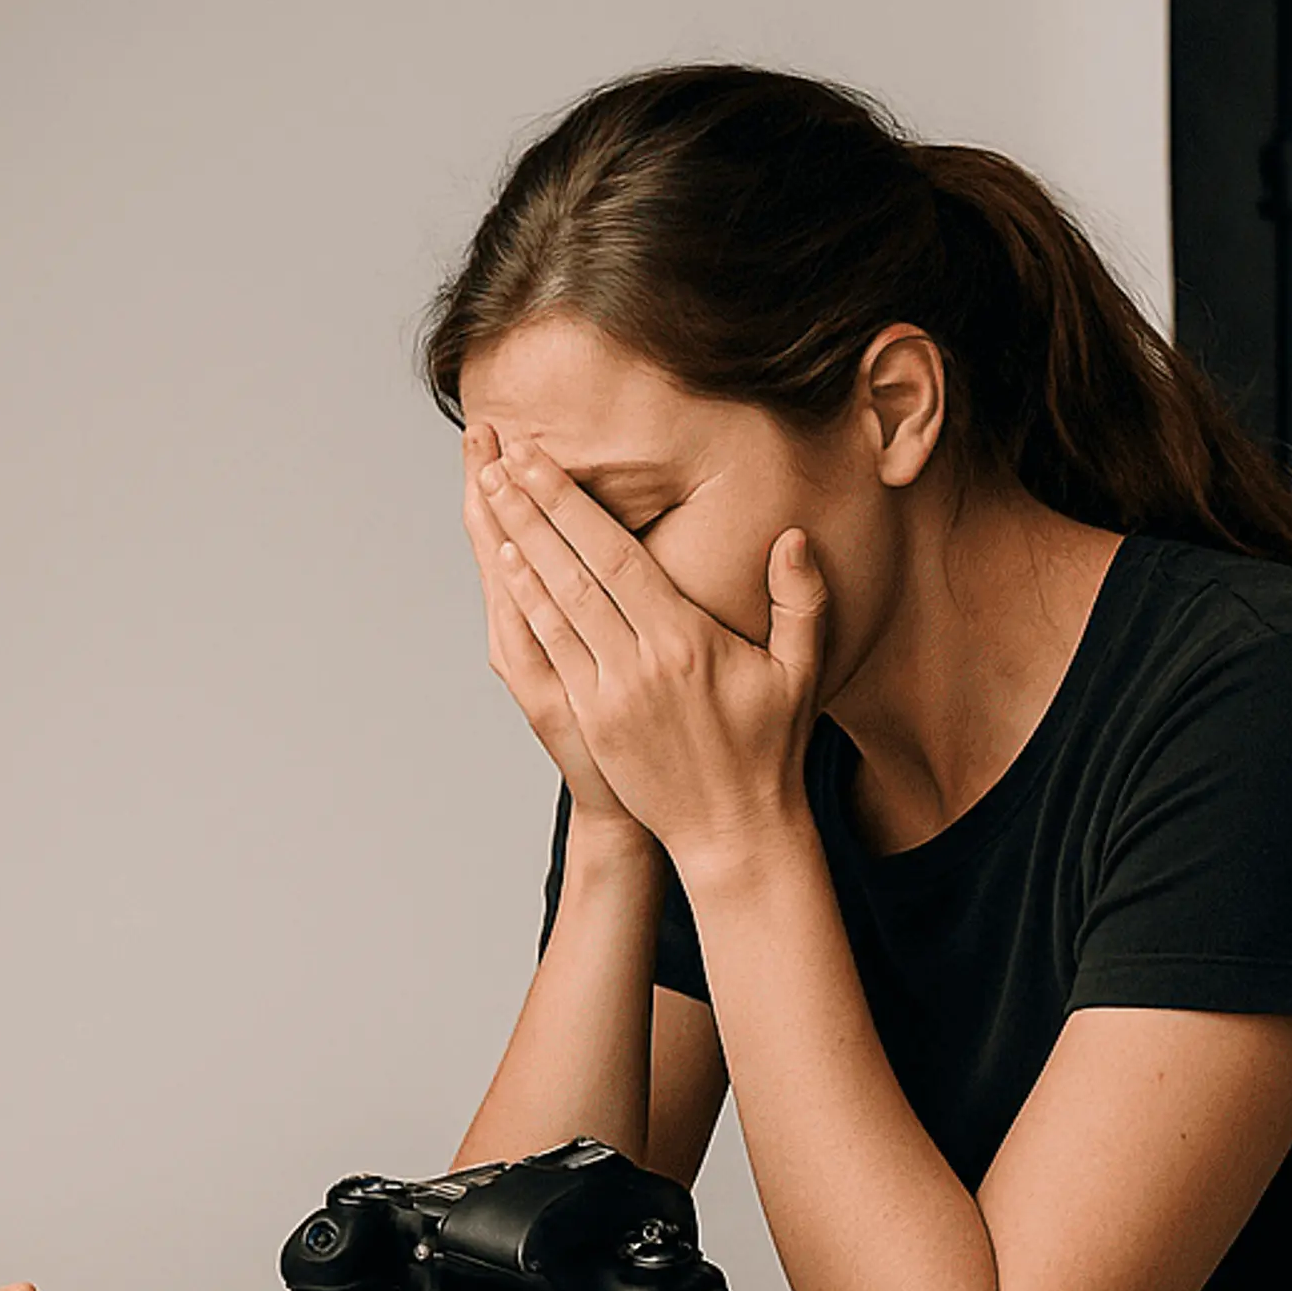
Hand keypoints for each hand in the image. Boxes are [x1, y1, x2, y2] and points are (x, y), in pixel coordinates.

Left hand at [477, 435, 824, 879]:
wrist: (734, 830)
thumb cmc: (771, 745)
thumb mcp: (802, 670)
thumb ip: (801, 601)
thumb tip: (792, 538)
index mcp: (687, 640)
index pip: (617, 555)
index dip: (572, 504)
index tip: (539, 461)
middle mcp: (639, 663)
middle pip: (573, 571)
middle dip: (529, 511)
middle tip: (495, 460)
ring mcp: (607, 694)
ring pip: (551, 607)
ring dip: (516, 549)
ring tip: (489, 496)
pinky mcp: (589, 720)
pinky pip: (548, 651)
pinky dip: (524, 605)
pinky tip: (506, 567)